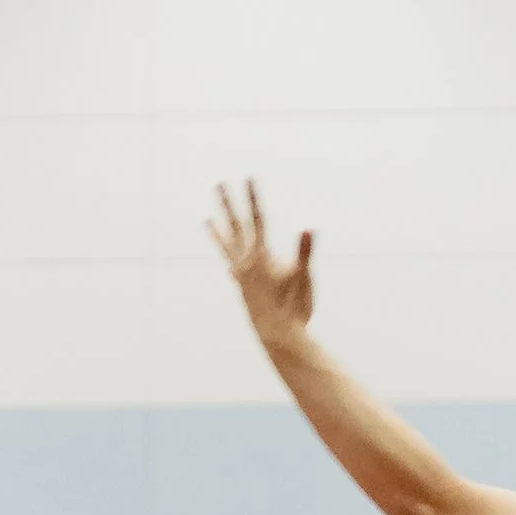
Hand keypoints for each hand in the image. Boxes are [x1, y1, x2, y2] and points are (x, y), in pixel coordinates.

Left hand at [209, 181, 314, 349]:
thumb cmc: (294, 306)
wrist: (278, 336)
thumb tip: (307, 230)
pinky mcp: (243, 287)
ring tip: (207, 220)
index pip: (257, 219)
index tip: (248, 179)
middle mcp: (245, 263)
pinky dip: (229, 258)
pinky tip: (229, 263)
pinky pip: (232, 265)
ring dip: (218, 231)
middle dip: (227, 204)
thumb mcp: (303, 277)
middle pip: (235, 226)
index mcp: (260, 256)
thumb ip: (304, 252)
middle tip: (218, 184)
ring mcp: (241, 275)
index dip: (253, 198)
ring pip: (227, 246)